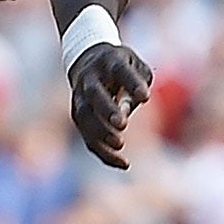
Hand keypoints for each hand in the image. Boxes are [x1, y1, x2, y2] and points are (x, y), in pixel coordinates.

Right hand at [68, 42, 151, 170]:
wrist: (88, 60)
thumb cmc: (123, 66)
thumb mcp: (136, 67)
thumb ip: (137, 84)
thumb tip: (129, 108)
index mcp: (109, 61)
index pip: (119, 71)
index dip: (131, 83)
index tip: (145, 97)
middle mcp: (90, 77)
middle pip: (94, 93)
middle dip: (106, 109)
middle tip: (122, 125)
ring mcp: (80, 96)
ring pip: (85, 117)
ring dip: (101, 133)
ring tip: (120, 146)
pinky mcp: (78, 115)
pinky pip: (86, 135)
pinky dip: (102, 151)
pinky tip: (122, 163)